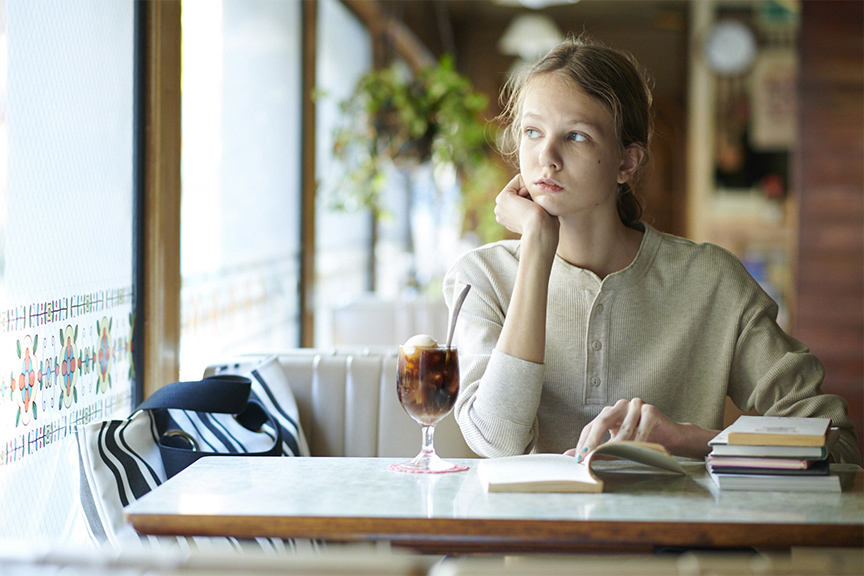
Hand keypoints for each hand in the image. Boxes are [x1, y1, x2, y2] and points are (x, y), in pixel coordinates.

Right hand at [494, 175, 558, 253]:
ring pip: (520, 185)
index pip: (523, 198)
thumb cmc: (546, 226)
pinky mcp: (502, 198)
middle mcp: (502, 213)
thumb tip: (535, 193)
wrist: (540, 230)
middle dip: (530, 195)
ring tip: (531, 207)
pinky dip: (528, 187)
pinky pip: (518, 180)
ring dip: (529, 192)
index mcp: (510, 219)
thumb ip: (535, 203)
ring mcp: (500, 206)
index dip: (535, 200)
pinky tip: (529, 202)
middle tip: (534, 210)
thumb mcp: (540, 212)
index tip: (537, 212)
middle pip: (520, 191)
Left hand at [565, 398, 715, 460]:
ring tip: (609, 457)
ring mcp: (636, 405)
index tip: (579, 458)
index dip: (584, 442)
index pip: (591, 426)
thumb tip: (570, 456)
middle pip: (602, 422)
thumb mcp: (617, 446)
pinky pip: (642, 429)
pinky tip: (634, 453)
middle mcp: (620, 406)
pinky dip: (637, 442)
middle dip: (593, 441)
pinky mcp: (651, 411)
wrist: (671, 437)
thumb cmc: (642, 441)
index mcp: (609, 412)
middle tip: (588, 456)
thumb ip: (596, 449)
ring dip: (616, 445)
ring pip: (623, 428)